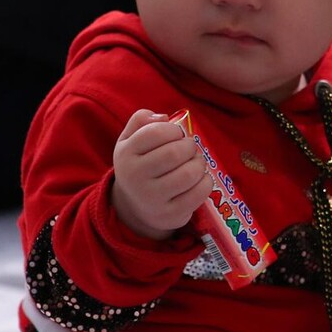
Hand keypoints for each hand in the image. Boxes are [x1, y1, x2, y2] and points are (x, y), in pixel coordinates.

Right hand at [110, 110, 215, 239]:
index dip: (174, 130)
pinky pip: (198, 193)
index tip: (177, 134)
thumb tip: (163, 117)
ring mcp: (152, 199)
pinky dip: (206, 182)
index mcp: (125, 154)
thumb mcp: (130, 140)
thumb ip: (141, 120)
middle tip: (190, 149)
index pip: (155, 132)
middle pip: (174, 153)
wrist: (136, 207)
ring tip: (195, 162)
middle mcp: (135, 178)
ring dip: (199, 164)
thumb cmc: (140, 165)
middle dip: (189, 146)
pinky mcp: (170, 215)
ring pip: (188, 174)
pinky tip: (199, 179)